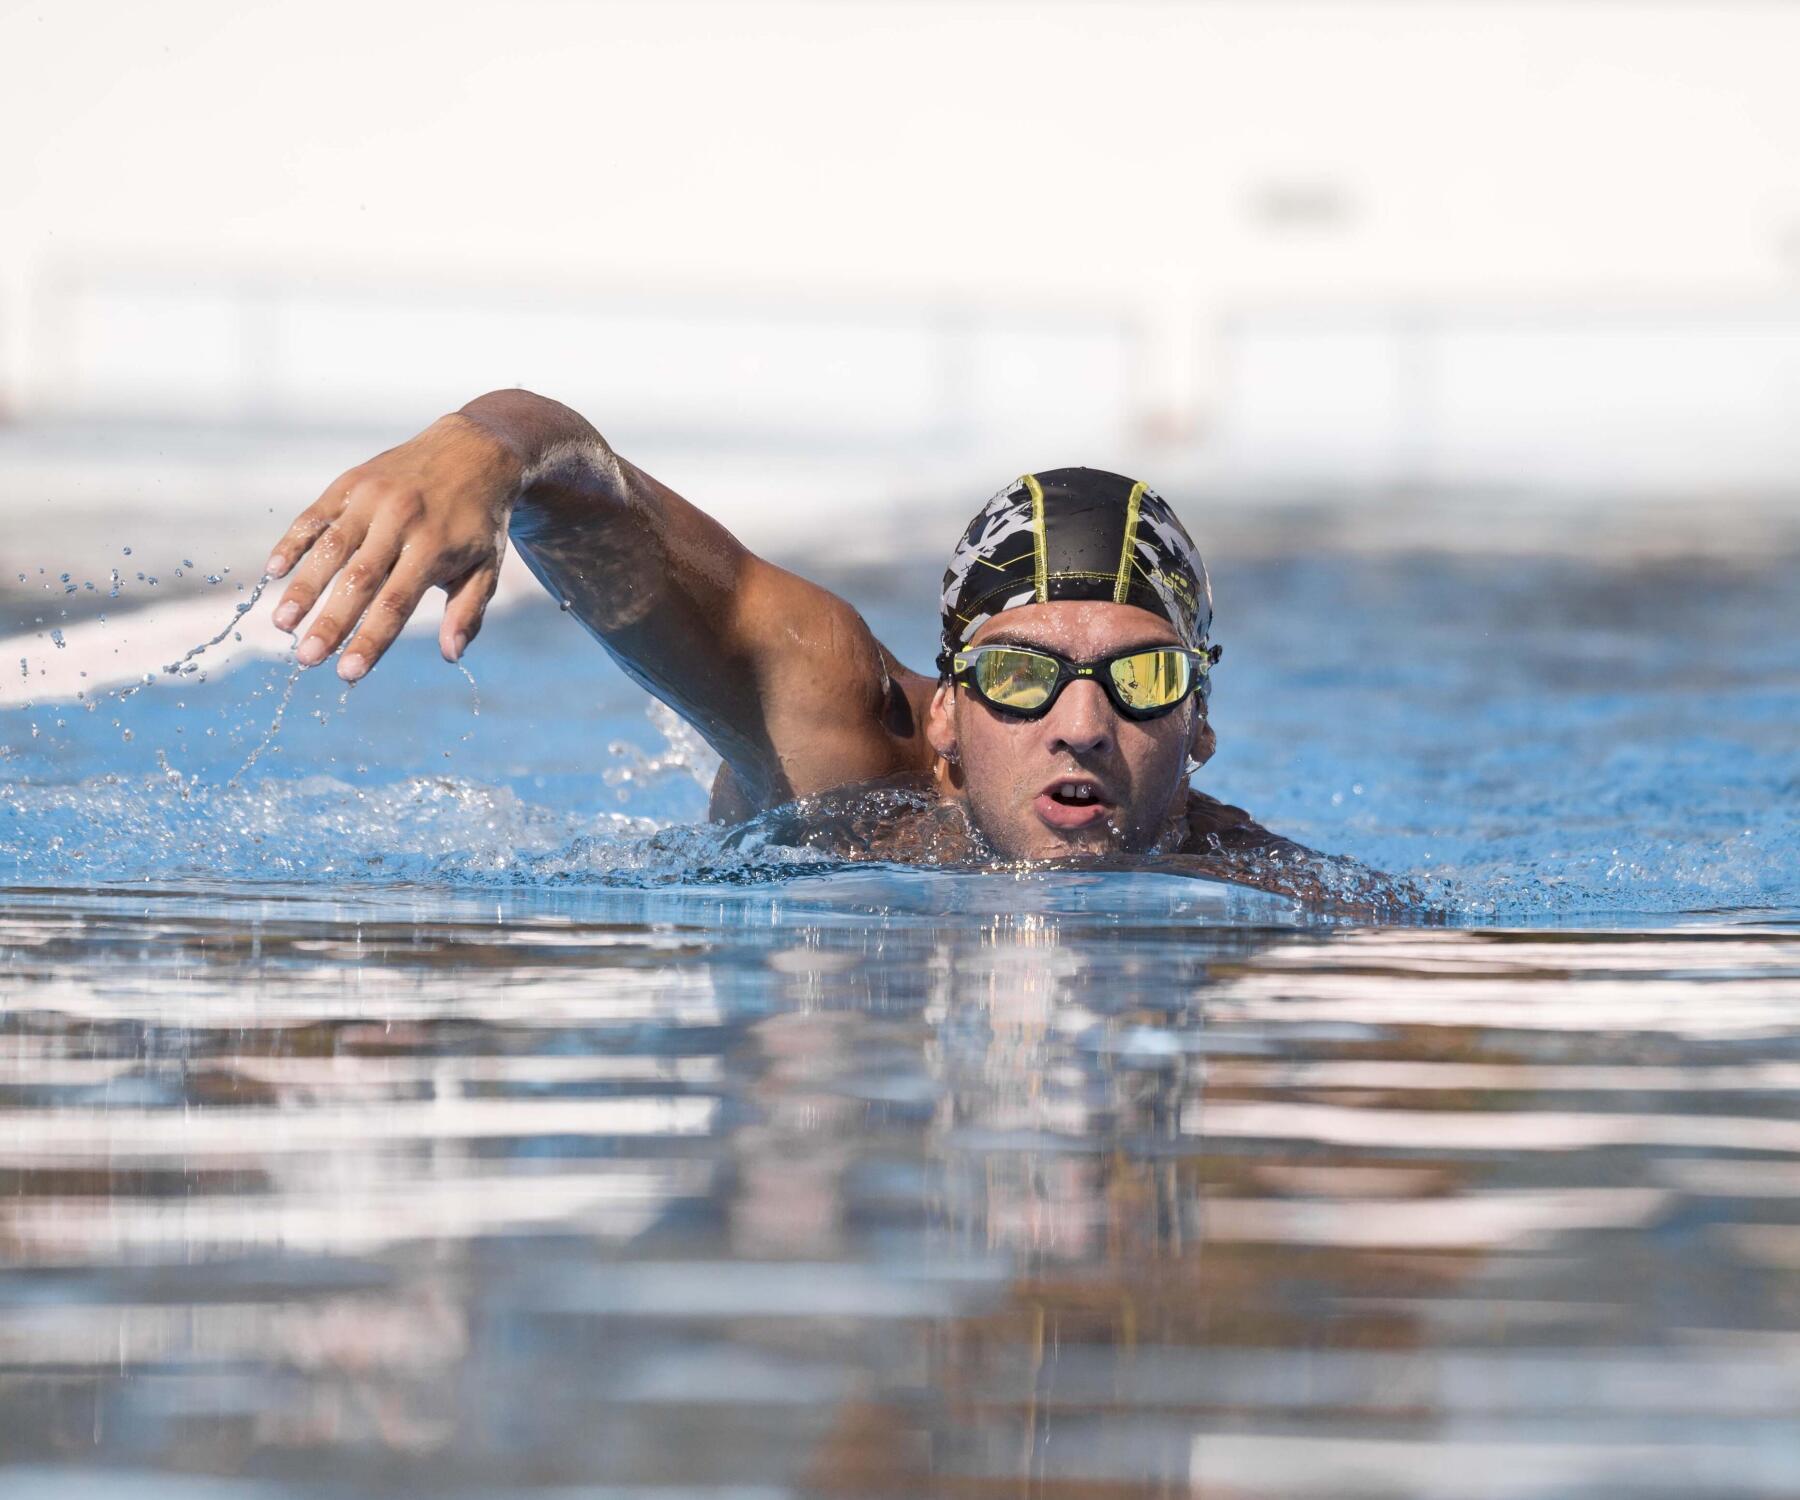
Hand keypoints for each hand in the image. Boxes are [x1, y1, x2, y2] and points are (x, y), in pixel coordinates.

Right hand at [264, 414, 522, 679]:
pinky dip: (292, 542)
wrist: (472, 451)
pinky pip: (315, 515)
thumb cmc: (477, 523)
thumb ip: (468, 612)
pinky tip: (272, 572)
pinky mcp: (350, 482)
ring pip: (329, 548)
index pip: (395, 603)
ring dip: (303, 588)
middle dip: (330, 622)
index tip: (348, 674)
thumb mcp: (487, 568)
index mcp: (435, 548)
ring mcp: (372, 498)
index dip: (370, 640)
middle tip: (306, 659)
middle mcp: (400, 521)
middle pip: (358, 580)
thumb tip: (450, 655)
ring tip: (282, 625)